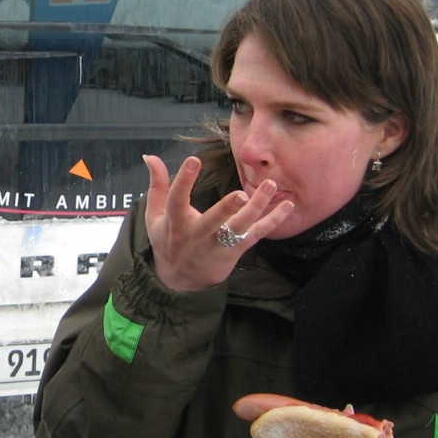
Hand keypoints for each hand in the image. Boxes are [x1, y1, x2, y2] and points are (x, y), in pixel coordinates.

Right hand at [142, 154, 293, 290]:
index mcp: (176, 222)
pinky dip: (273, 221)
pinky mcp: (235, 251)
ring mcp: (218, 244)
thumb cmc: (168, 240)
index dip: (184, 180)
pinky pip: (257, 235)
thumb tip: (150, 156)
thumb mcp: (155, 215)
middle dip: (227, 209)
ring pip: (239, 227)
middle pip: (213, 221)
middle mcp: (198, 235)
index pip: (177, 199)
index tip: (193, 159)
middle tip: (241, 194)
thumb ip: (156, 185)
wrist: (179, 280)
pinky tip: (287, 205)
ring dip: (257, 208)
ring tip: (270, 186)